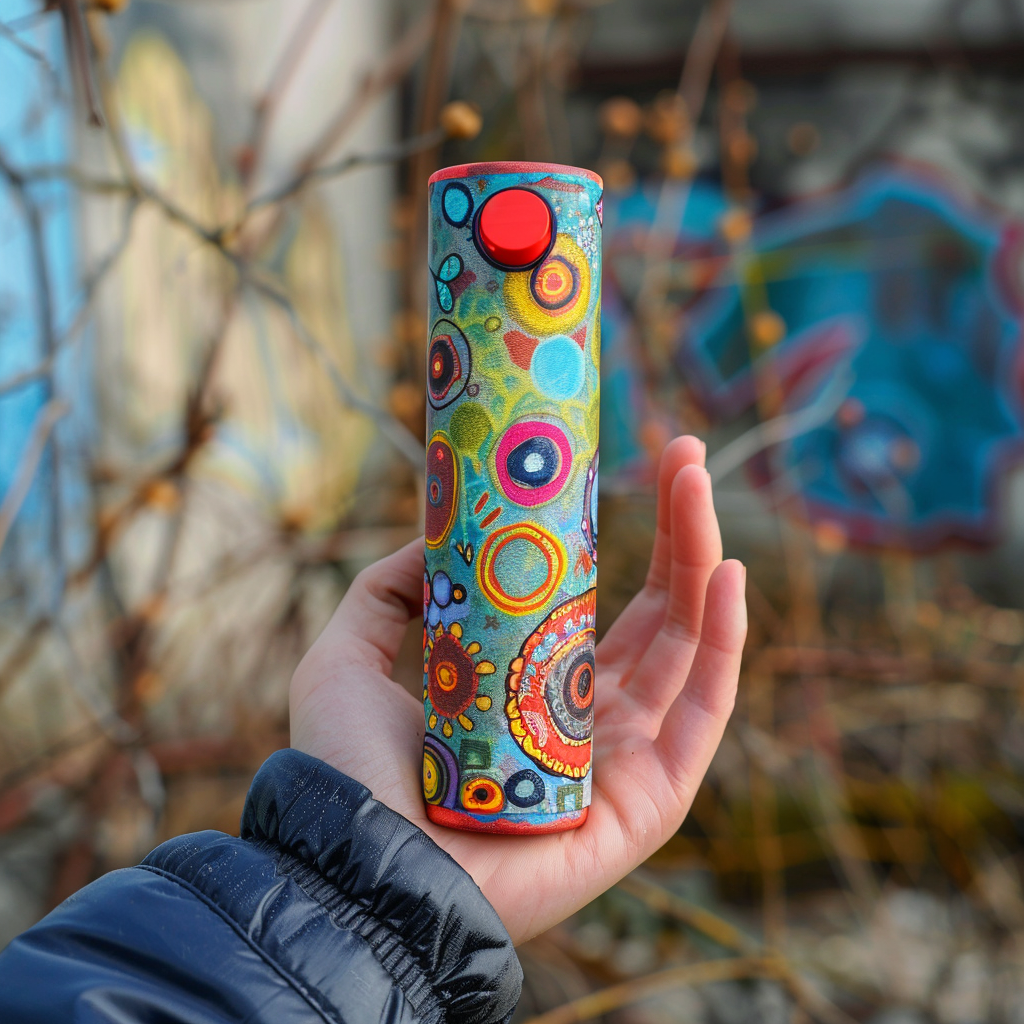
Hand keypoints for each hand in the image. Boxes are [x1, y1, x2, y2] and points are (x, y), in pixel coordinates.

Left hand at [290, 436, 745, 944]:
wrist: (352, 860)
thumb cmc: (348, 767)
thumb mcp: (350, 652)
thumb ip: (389, 590)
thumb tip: (434, 534)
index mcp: (534, 689)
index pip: (605, 605)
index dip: (626, 537)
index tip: (634, 462)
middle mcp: (589, 720)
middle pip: (657, 613)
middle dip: (677, 530)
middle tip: (685, 451)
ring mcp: (625, 760)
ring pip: (688, 647)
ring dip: (703, 560)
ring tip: (698, 479)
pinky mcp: (649, 802)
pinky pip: (703, 713)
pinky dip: (726, 642)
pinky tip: (727, 574)